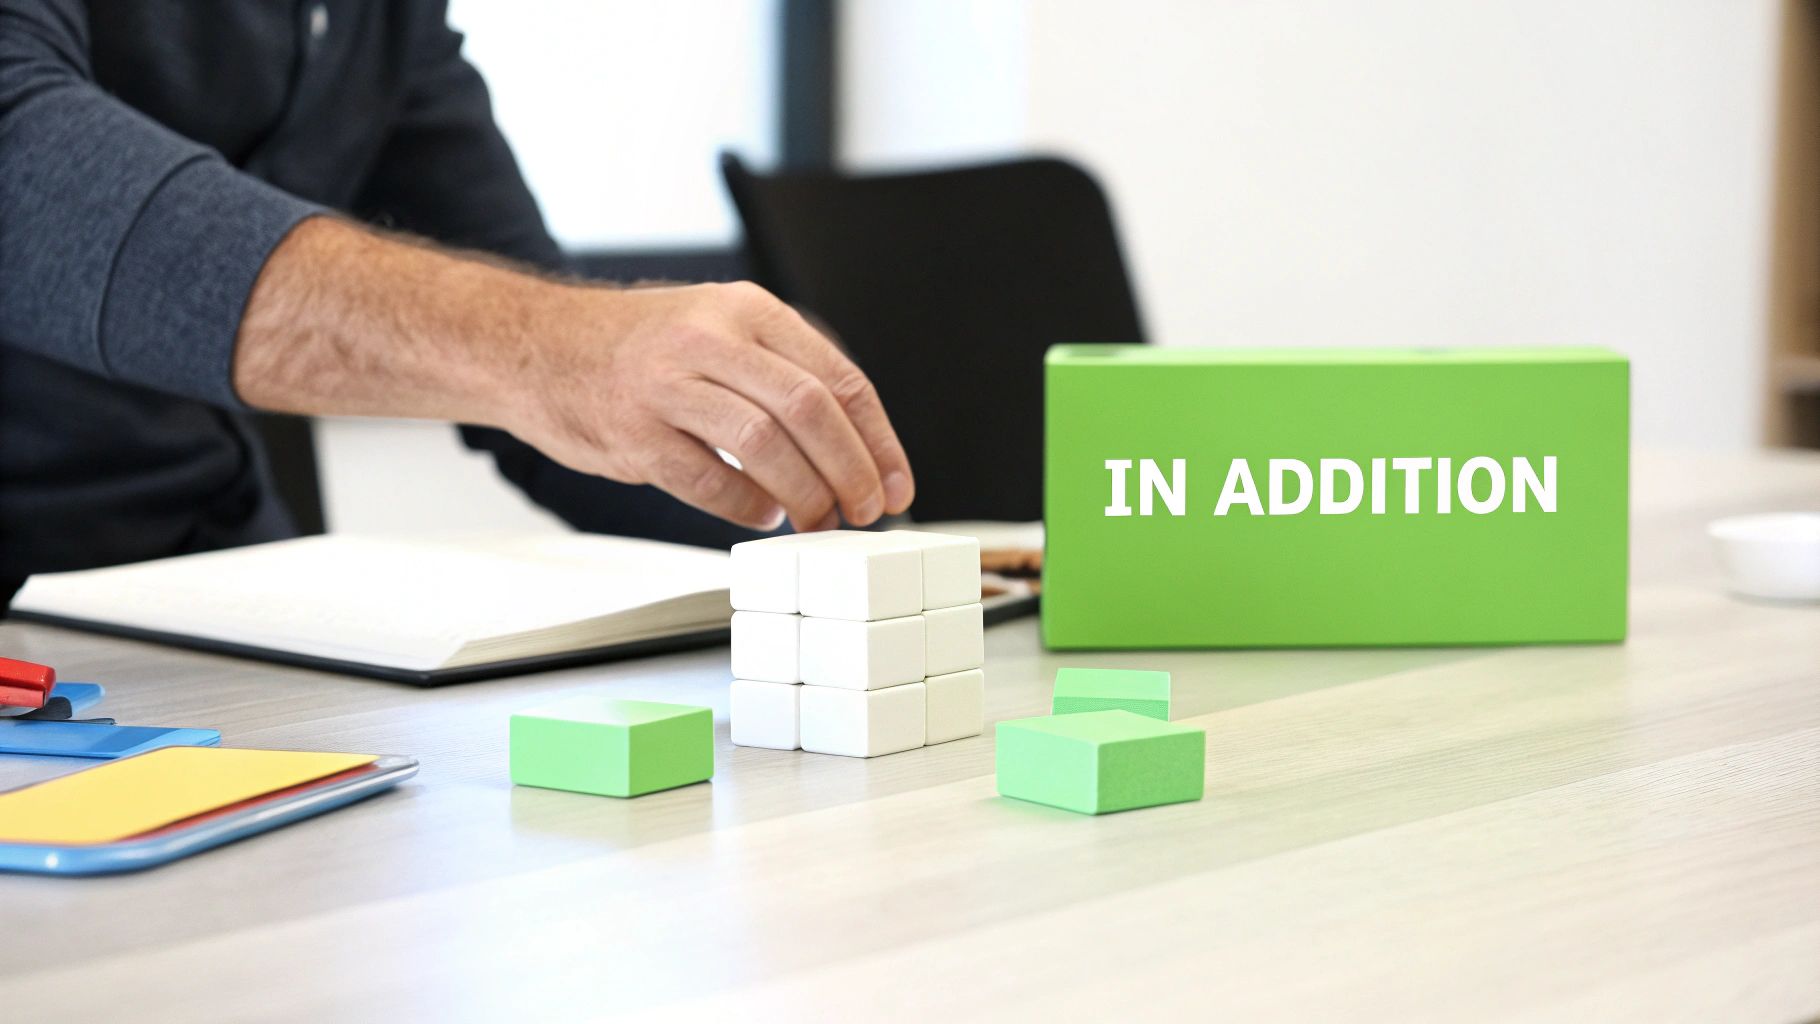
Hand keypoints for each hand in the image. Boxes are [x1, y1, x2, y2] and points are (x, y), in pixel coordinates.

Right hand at [505, 280, 915, 531]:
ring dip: (806, 494)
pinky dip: (748, 507)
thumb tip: (855, 443)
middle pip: (811, 410)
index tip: (897, 484)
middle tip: (866, 512)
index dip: (878, 439)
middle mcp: (710, 337)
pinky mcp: (634, 433)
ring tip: (818, 521)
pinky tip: (763, 515)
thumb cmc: (641, 349)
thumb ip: (780, 371)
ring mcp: (668, 384)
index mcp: (747, 309)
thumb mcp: (718, 328)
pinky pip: (709, 481)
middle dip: (852, 471)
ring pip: (765, 444)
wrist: (536, 346)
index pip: (838, 377)